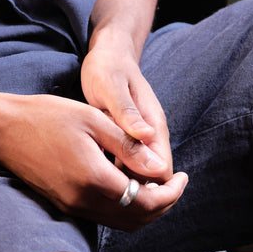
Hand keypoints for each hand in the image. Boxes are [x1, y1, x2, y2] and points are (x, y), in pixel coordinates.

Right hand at [0, 91, 187, 230]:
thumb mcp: (94, 120)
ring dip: (145, 209)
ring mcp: (72, 206)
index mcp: (93, 178)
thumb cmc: (48, 116)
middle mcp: (83, 200)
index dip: (171, 194)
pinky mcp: (64, 204)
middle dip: (163, 205)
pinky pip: (104, 216)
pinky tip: (131, 185)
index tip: (184, 177)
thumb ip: (129, 146)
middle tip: (177, 184)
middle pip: (137, 219)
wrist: (4, 130)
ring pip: (121, 222)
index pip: (145, 201)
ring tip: (159, 185)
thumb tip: (161, 168)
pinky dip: (125, 208)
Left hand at [80, 29, 172, 179]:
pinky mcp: (126, 140)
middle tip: (101, 197)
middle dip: (134, 193)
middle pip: (151, 179)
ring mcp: (139, 139)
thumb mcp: (112, 87)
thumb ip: (128, 112)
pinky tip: (92, 177)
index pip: (160, 171)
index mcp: (153, 127)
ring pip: (138, 176)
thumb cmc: (108, 68)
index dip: (146, 188)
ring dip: (122, 186)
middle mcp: (150, 137)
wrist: (108, 54)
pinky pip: (125, 166)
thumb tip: (147, 136)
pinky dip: (114, 176)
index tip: (120, 194)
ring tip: (94, 191)